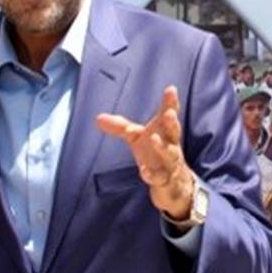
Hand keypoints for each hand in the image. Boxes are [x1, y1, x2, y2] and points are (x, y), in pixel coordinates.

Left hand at [96, 85, 194, 220]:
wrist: (171, 183)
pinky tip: (144, 171)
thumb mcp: (136, 137)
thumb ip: (120, 127)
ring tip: (153, 138)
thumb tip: (97, 118)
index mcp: (165, 131)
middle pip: (174, 132)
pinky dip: (152, 175)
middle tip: (168, 113)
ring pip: (170, 154)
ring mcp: (170, 163)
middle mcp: (171, 144)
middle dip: (172, 122)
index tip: (170, 89)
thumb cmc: (154, 152)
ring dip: (162, 147)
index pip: (169, 114)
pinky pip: (160, 178)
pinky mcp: (165, 180)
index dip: (171, 102)